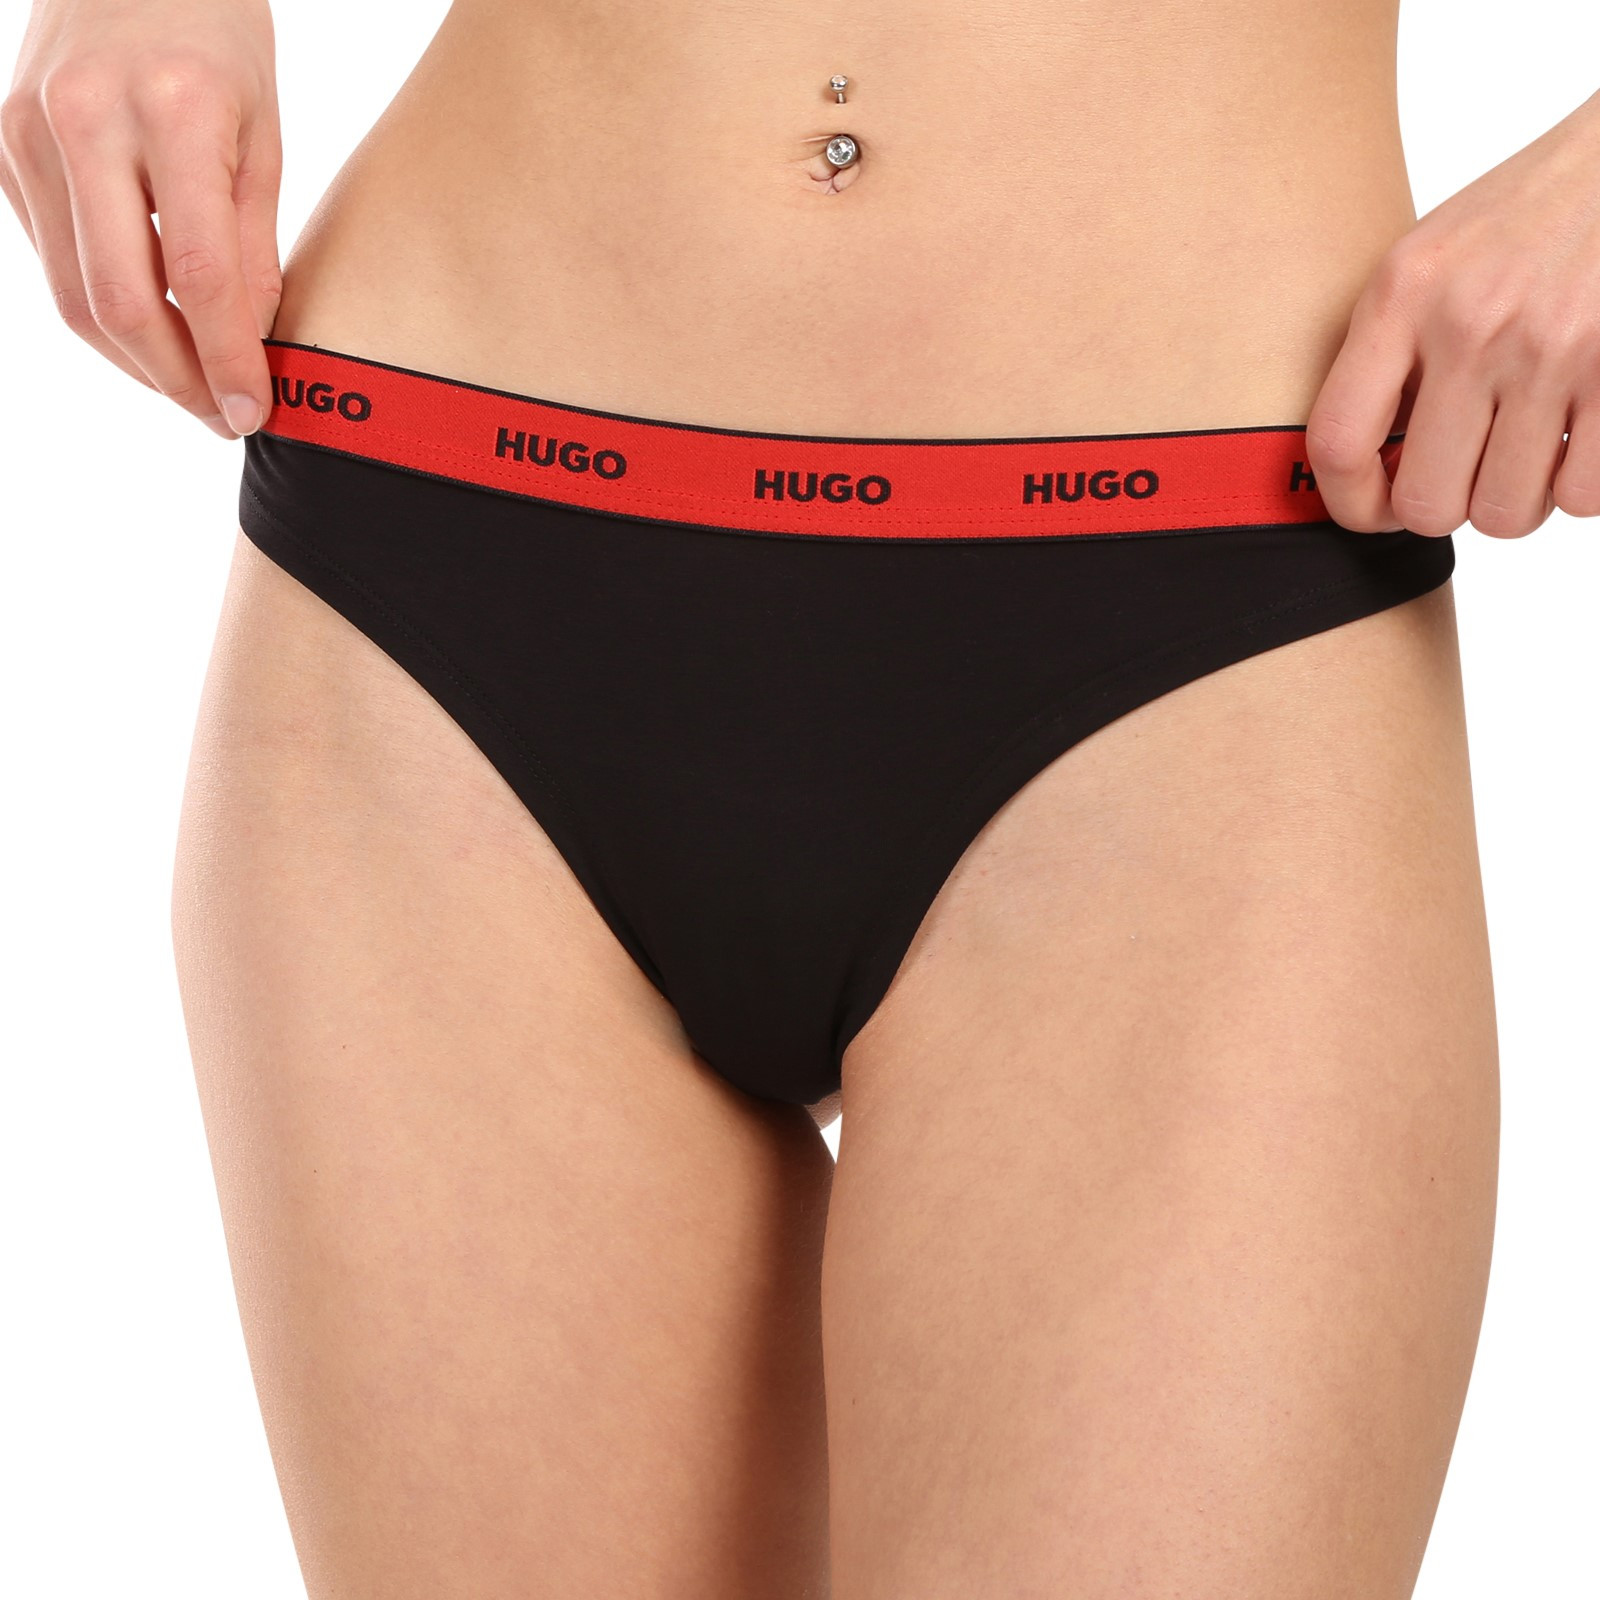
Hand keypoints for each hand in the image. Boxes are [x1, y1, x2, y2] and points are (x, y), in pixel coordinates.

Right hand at [0, 0, 281, 438]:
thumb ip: (254, 245)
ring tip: (193, 385)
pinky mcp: (2, 148)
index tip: (254, 411)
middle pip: (120, 302)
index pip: (196, 277)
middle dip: (176, 380)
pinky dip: (106, 313)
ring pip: (77, 297)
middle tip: (221, 415)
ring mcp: (27, 134)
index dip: (226, 361)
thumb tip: (250, 346)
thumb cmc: (214, 39)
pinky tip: (152, 330)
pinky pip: (56, 263)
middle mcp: (84, 120)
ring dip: (139, 362)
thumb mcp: (264, 134)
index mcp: (170, 111)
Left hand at [1306, 91, 1599, 538]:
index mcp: (1404, 294)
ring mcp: (1554, 350)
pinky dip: (1577, 484)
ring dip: (1515, 499)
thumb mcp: (1429, 263)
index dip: (1349, 502)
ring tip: (1526, 449)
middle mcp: (1472, 324)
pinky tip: (1574, 436)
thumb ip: (1386, 356)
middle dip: (1444, 505)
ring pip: (1506, 513)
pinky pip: (1584, 495)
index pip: (1337, 442)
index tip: (1371, 510)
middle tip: (1464, 471)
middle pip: (1427, 503)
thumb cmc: (1526, 217)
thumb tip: (1366, 470)